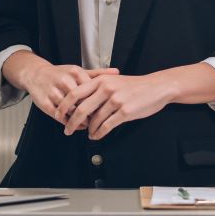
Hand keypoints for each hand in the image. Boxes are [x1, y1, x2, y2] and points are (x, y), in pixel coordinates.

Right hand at [4, 52, 118, 122]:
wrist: (35, 74)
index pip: (92, 90)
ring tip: (88, 126)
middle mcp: (64, 80)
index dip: (99, 102)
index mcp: (75, 72)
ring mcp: (53, 91)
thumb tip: (117, 72)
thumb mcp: (78, 71)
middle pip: (82, 101)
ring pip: (70, 110)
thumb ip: (98, 73)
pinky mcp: (44, 102)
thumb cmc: (61, 74)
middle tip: (98, 121)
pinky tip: (73, 125)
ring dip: (79, 120)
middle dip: (90, 113)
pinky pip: (58, 116)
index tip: (105, 110)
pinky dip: (67, 122)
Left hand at [56, 73, 173, 139]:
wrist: (156, 87)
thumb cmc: (134, 85)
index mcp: (100, 80)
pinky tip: (96, 135)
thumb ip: (97, 88)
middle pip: (81, 108)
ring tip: (87, 134)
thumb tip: (80, 102)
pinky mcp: (125, 112)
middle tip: (67, 130)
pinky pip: (107, 126)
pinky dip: (99, 133)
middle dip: (71, 122)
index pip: (75, 92)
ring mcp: (116, 100)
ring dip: (88, 130)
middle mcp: (106, 88)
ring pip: (94, 119)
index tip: (58, 114)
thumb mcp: (113, 80)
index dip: (64, 105)